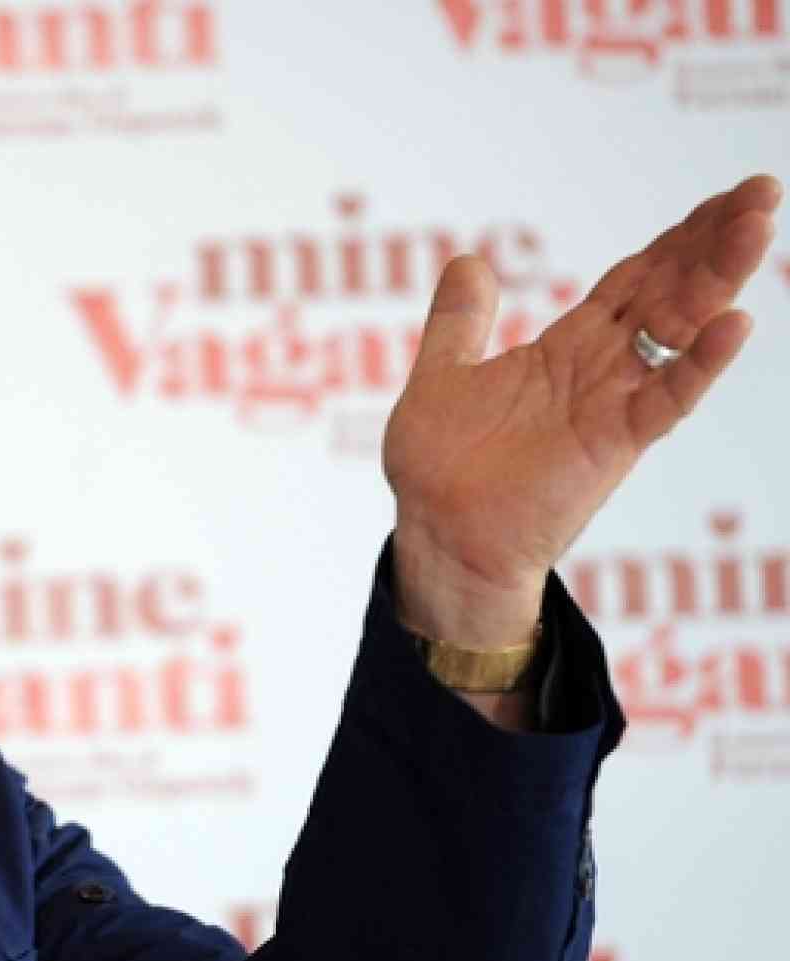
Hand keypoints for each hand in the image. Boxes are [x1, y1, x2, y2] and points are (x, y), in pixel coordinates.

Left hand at [384, 175, 780, 649]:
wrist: (437, 535)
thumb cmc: (440, 467)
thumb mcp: (442, 376)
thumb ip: (460, 322)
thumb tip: (470, 259)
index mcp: (567, 348)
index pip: (635, 280)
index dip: (677, 239)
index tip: (728, 195)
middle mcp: (600, 371)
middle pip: (668, 293)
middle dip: (713, 244)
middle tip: (762, 191)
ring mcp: (611, 405)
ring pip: (678, 332)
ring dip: (717, 281)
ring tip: (758, 228)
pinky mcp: (611, 445)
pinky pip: (664, 399)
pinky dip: (699, 364)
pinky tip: (735, 325)